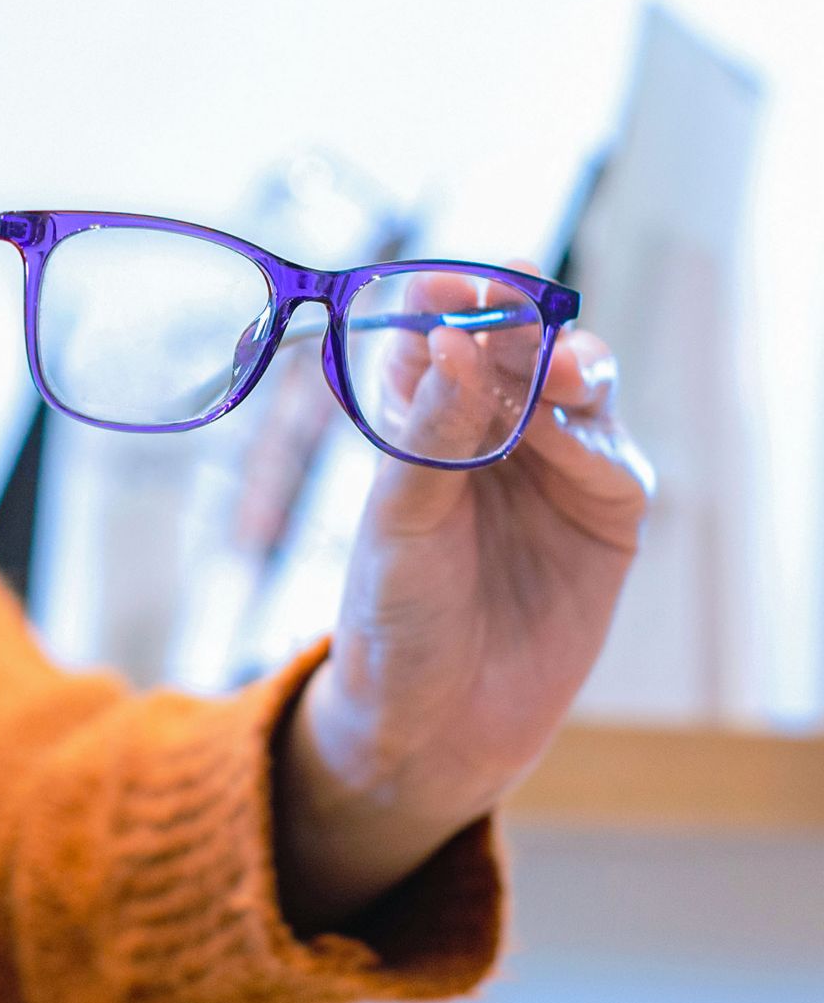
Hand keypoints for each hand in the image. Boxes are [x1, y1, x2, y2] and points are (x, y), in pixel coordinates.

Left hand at [276, 301, 653, 930]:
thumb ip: (429, 431)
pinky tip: (564, 427)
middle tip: (518, 305)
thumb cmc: (394, 614)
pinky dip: (590, 435)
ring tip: (551, 366)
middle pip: (518, 343)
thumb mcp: (397, 517)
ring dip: (566, 365)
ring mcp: (552, 465)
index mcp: (420, 413)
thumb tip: (451, 340)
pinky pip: (609, 454)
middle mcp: (489, 427)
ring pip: (576, 385)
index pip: (437, 327)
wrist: (436, 720)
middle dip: (521, 320)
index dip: (446, 298)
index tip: (450, 283)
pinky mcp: (606, 511)